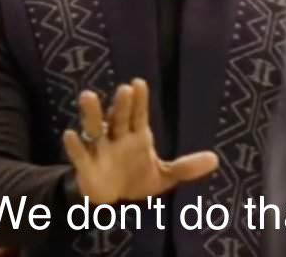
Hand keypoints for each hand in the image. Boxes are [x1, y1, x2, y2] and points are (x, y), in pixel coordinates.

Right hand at [63, 78, 218, 204]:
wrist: (114, 201)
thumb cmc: (137, 179)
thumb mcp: (165, 175)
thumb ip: (186, 167)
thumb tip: (215, 160)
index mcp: (136, 135)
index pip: (137, 114)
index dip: (138, 100)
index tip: (138, 83)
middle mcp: (117, 137)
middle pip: (119, 117)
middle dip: (121, 104)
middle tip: (125, 89)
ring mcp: (100, 150)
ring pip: (94, 128)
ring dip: (92, 113)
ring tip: (88, 96)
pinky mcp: (86, 166)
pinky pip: (79, 154)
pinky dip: (74, 145)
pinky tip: (70, 134)